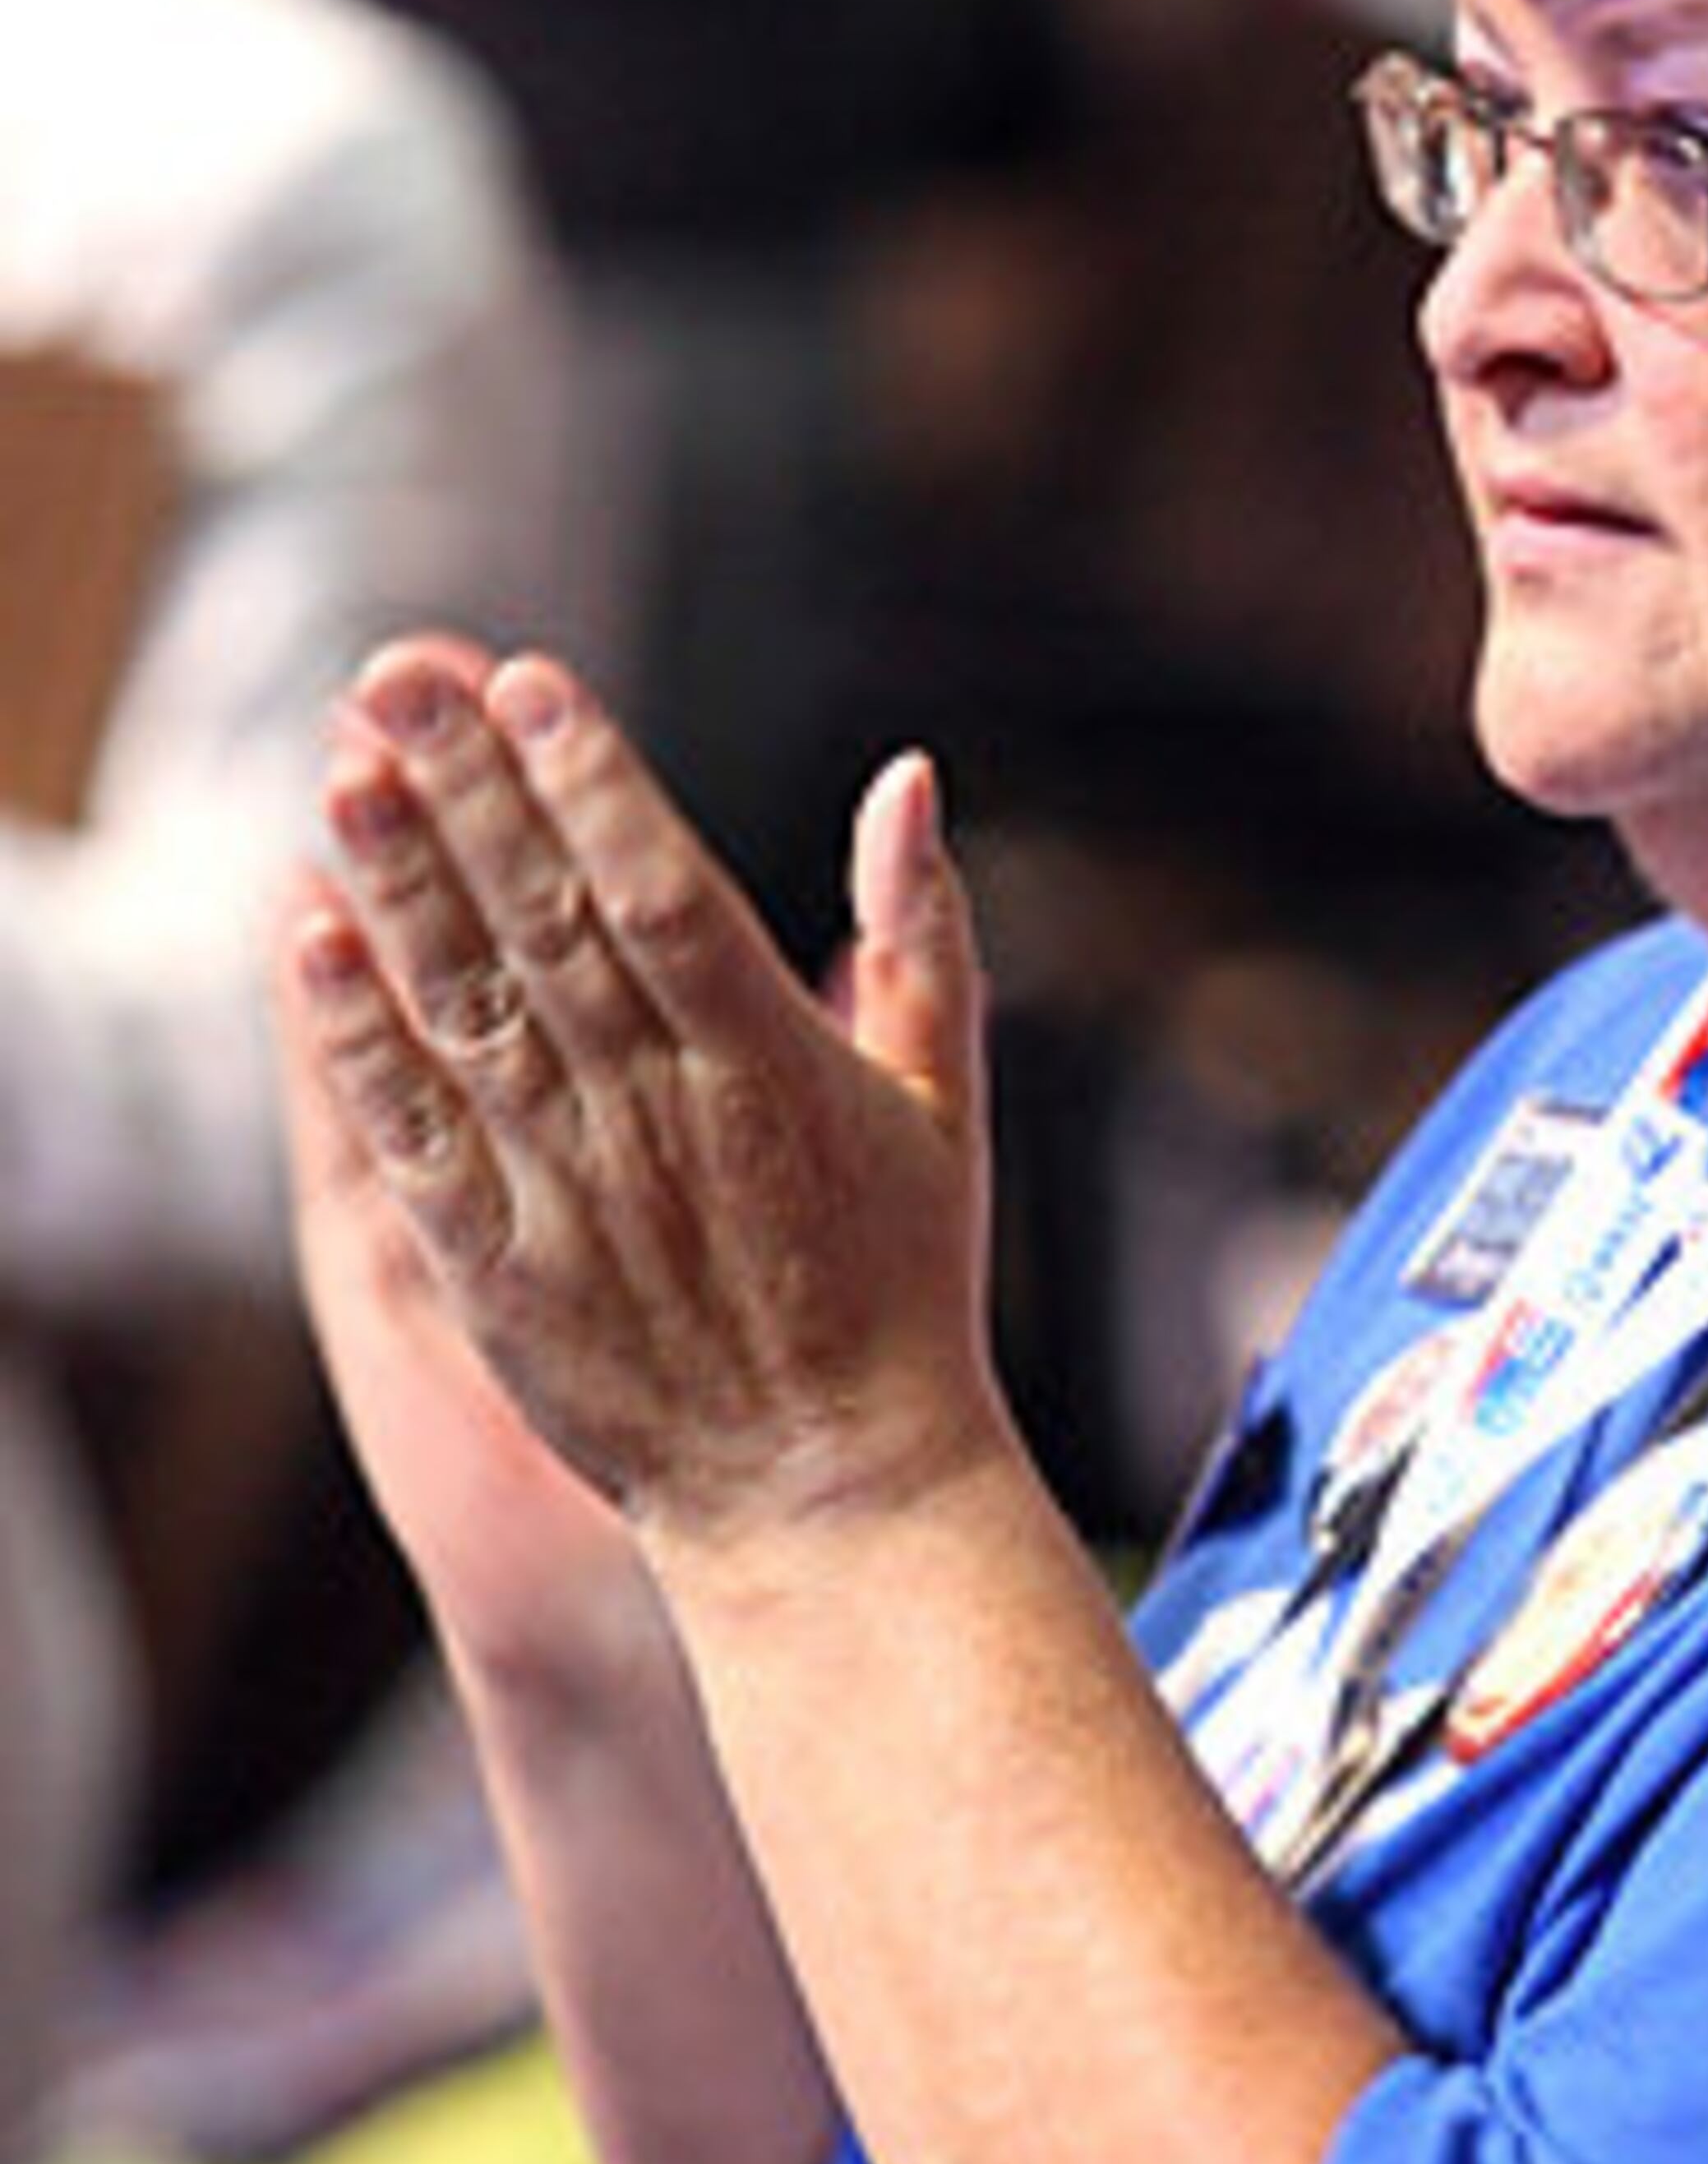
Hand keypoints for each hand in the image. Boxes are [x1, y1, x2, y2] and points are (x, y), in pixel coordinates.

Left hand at [286, 637, 1010, 1567]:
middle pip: (546, 924)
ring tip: (340, 772)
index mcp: (770, 1065)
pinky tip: (310, 941)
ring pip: (466, 1012)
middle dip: (468, 790)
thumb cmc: (900, 1287)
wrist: (827, 1489)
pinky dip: (359, 1040)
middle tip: (395, 674)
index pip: (663, 891)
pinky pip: (414, 1136)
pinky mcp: (499, 1271)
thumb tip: (909, 777)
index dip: (589, 783)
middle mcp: (660, 1117)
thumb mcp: (941, 1099)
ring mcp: (571, 1194)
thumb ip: (919, 931)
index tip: (529, 679)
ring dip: (397, 887)